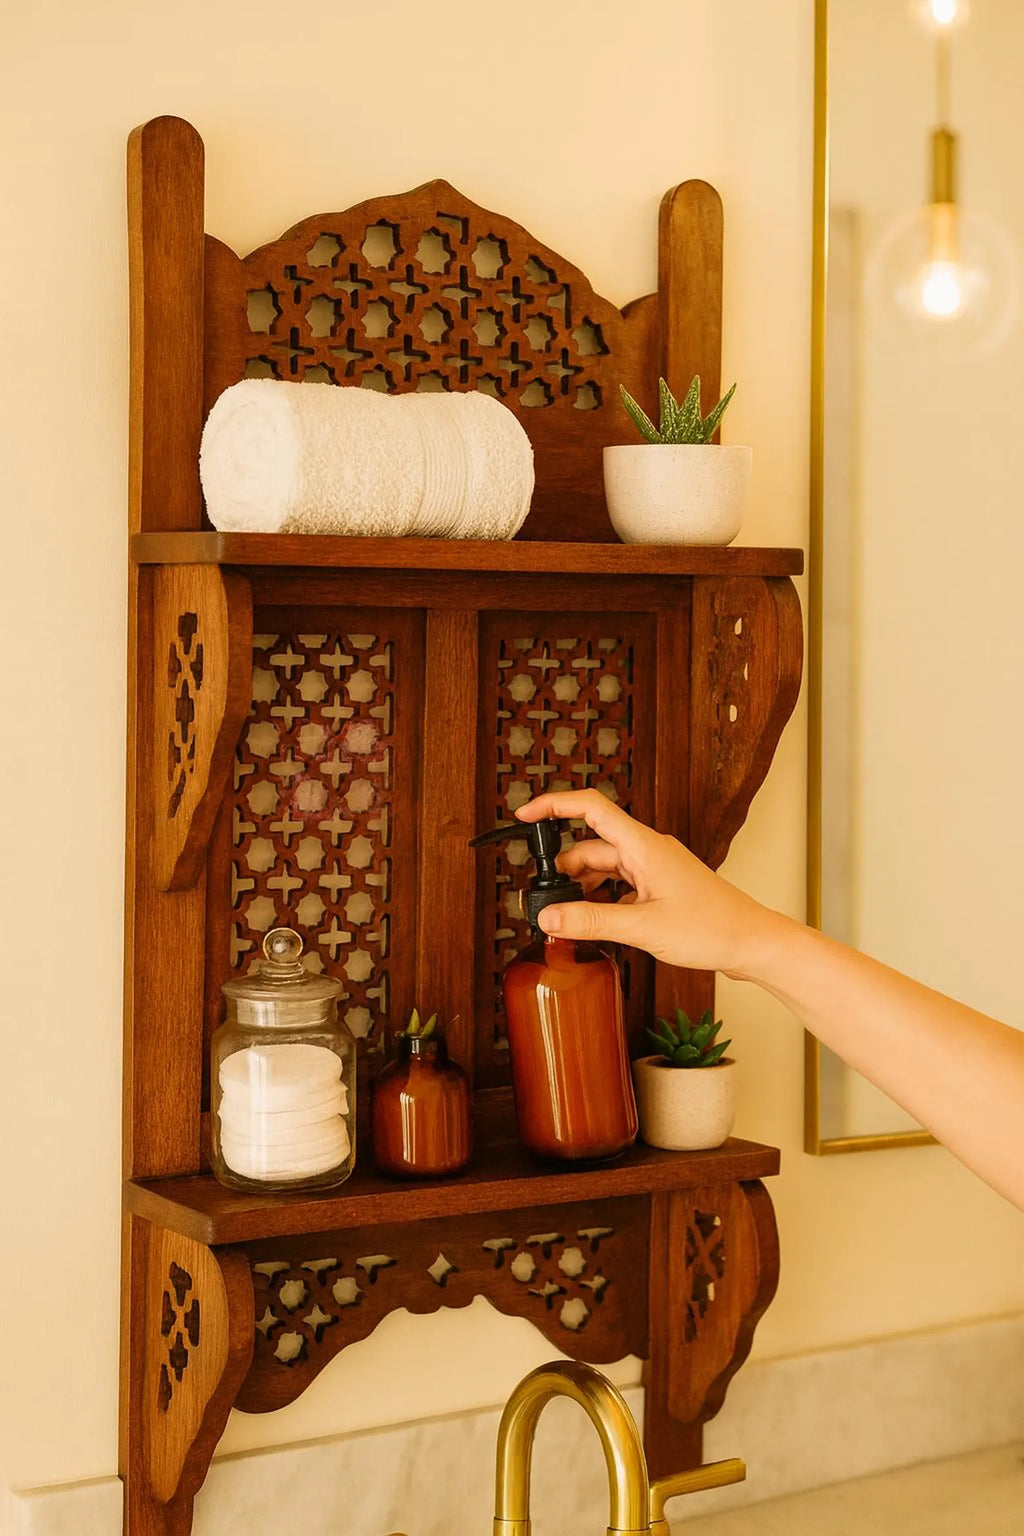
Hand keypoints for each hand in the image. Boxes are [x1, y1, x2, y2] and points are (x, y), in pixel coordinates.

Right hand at [516, 790, 775, 977]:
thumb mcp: (642, 927)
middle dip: (564, 869)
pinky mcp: (661, 886)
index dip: (553, 806)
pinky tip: (597, 923)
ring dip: (583, 888)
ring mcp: (656, 867)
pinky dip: (603, 899)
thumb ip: (591, 921)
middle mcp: (648, 849)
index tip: (524, 815)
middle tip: (544, 900)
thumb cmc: (711, 927)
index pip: (590, 807)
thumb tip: (548, 917)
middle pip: (591, 845)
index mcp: (643, 845)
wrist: (752, 942)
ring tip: (568, 918)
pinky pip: (621, 884)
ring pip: (605, 867)